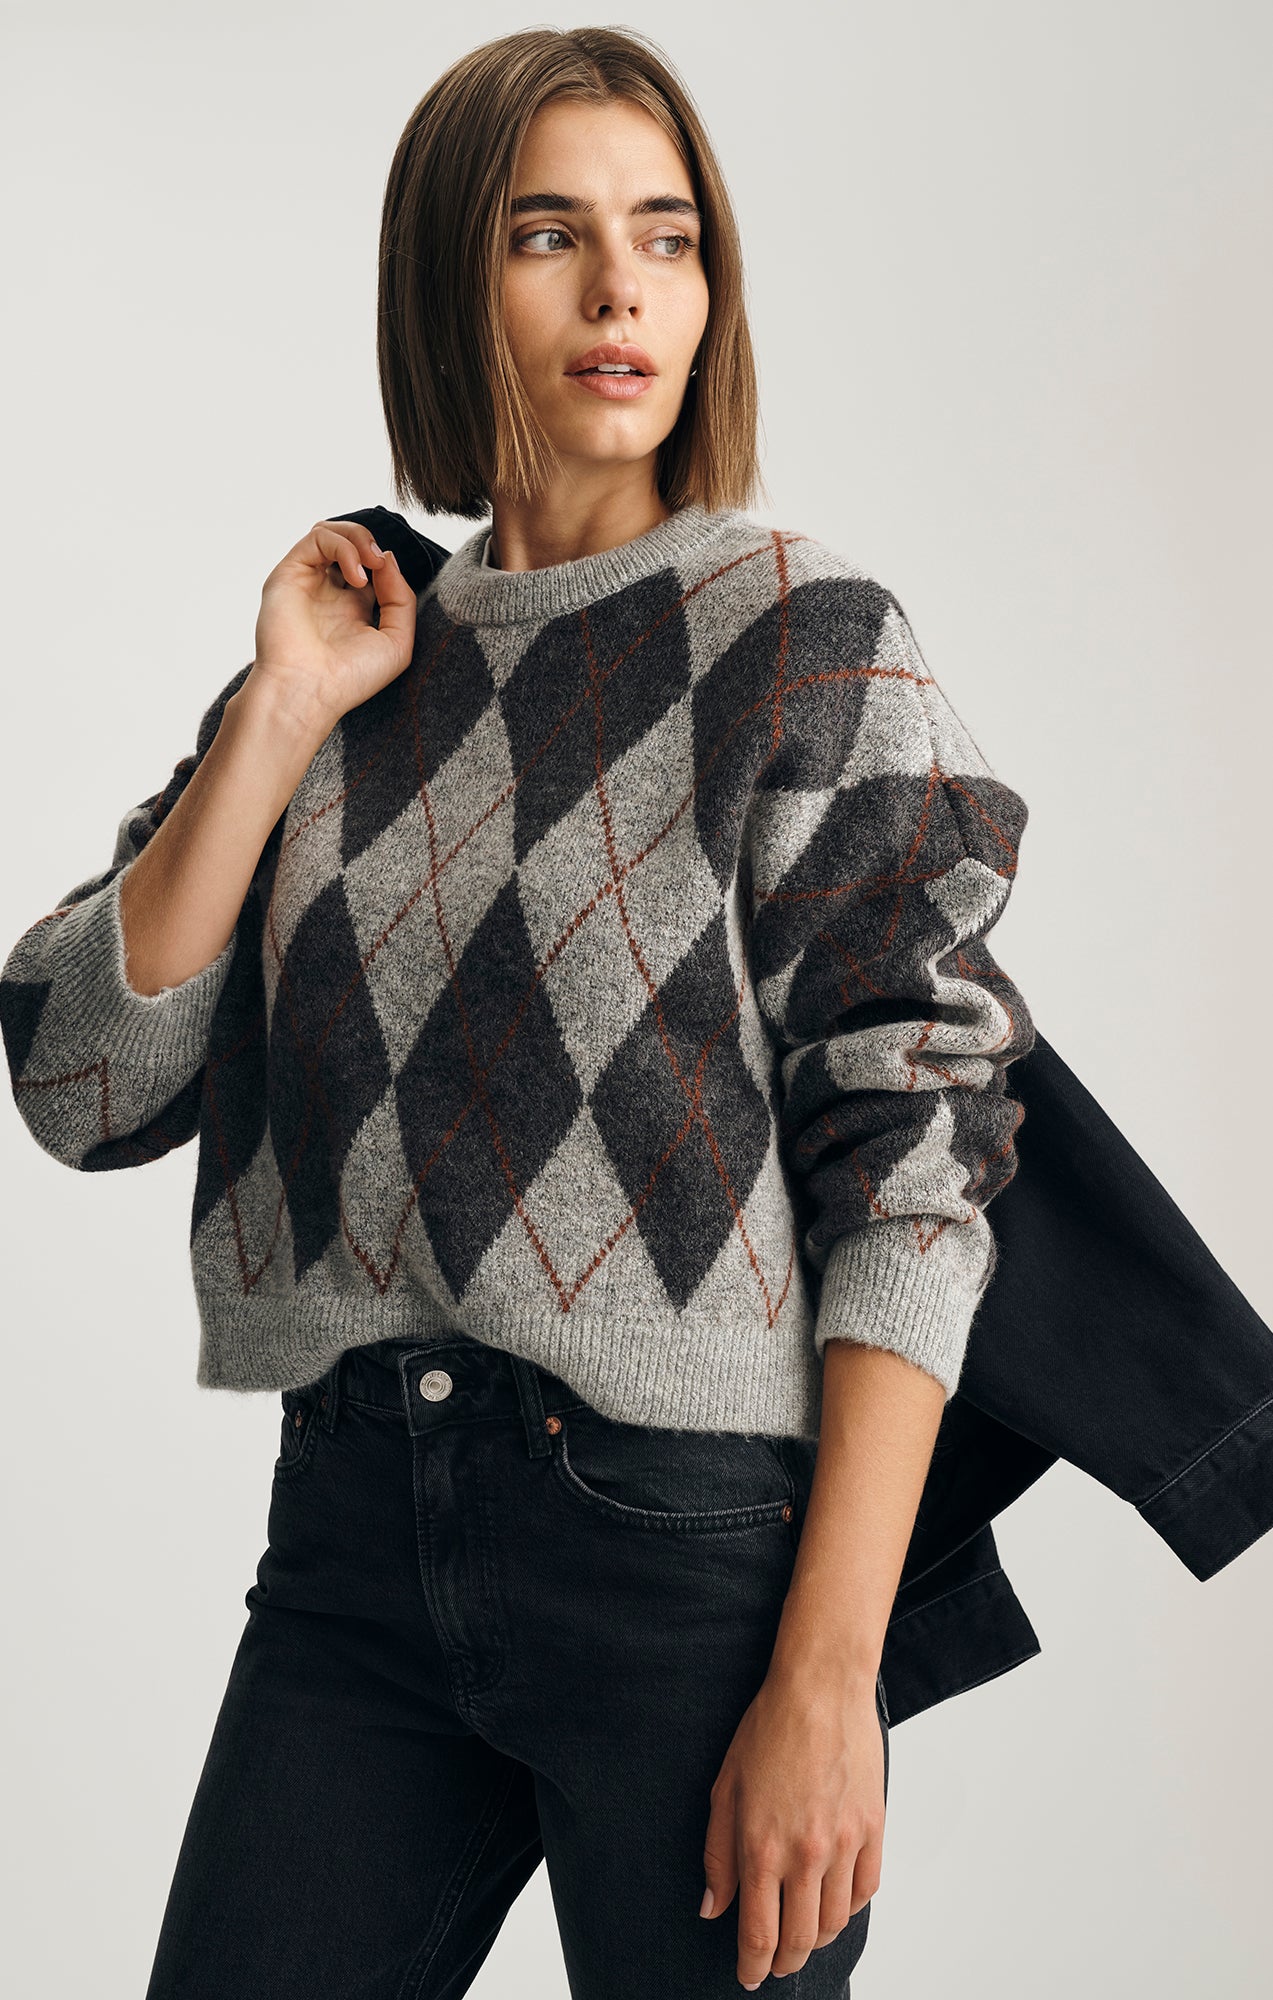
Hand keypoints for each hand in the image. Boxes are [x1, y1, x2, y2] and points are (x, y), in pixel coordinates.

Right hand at [247, 517, 419, 737]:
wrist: (309, 692)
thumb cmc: (349, 679)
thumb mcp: (397, 642)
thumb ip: (401, 597)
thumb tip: (387, 558)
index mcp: (351, 609)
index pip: (369, 567)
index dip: (385, 564)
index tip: (392, 578)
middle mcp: (327, 592)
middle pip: (348, 544)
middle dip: (370, 544)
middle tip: (381, 563)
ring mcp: (307, 581)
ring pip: (330, 533)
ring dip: (357, 539)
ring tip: (371, 564)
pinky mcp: (289, 574)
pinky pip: (317, 537)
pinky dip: (343, 546)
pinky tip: (356, 576)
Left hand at [700, 1666, 884, 1988]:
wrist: (821, 1689)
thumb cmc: (768, 1730)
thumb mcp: (724, 1789)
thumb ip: (717, 1856)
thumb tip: (712, 1909)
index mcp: (762, 1847)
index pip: (759, 1933)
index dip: (752, 1965)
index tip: (748, 1976)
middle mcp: (806, 1854)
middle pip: (800, 1940)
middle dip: (783, 1962)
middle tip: (773, 1964)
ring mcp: (845, 1844)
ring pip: (835, 1922)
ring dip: (816, 1939)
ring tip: (802, 1934)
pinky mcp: (873, 1828)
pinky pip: (866, 1891)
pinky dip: (849, 1908)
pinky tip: (833, 1902)